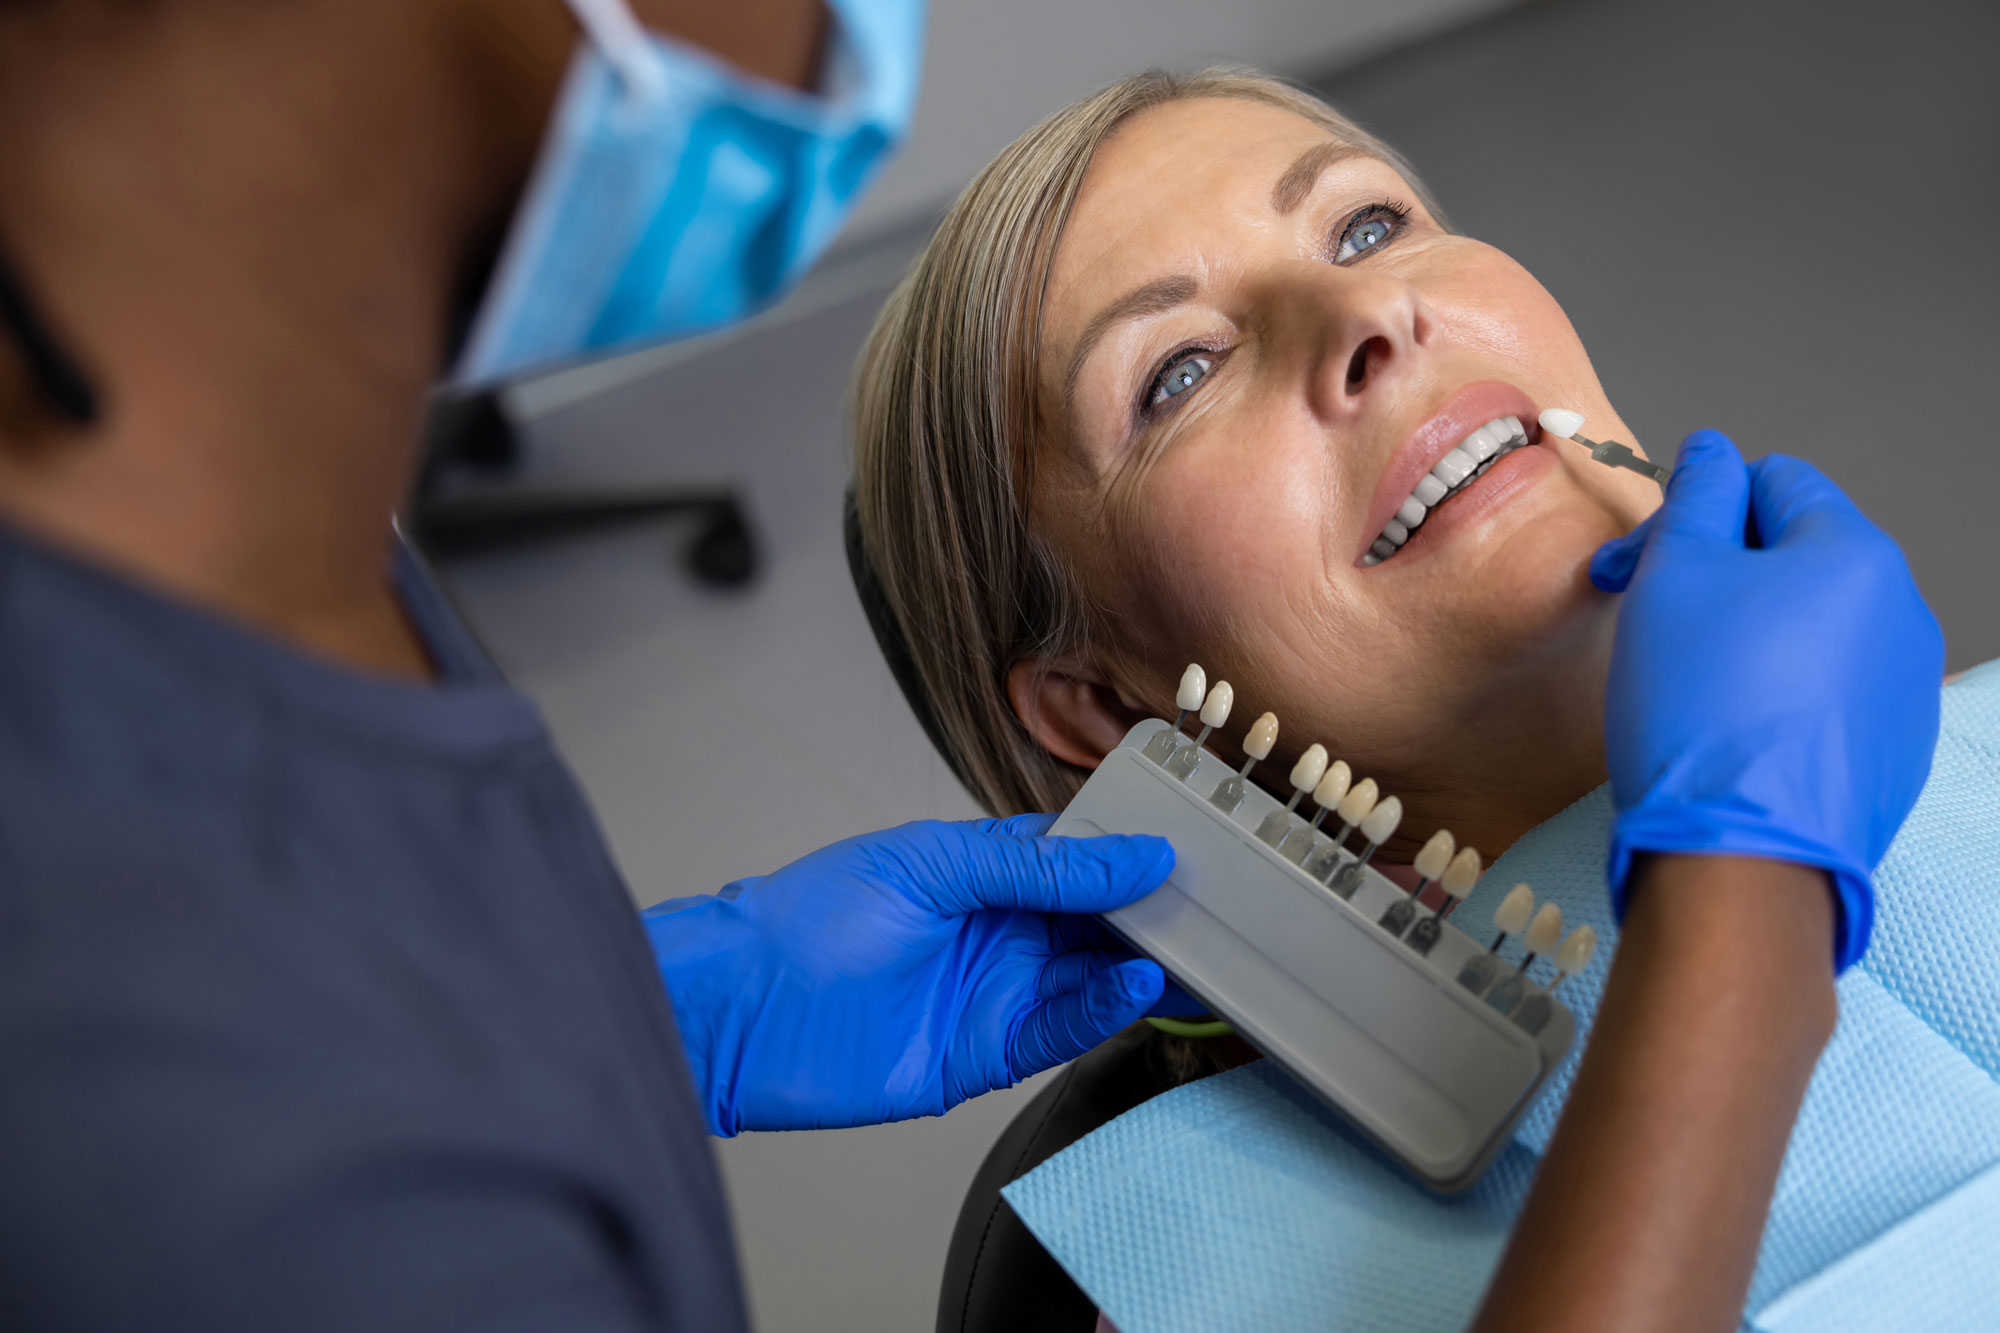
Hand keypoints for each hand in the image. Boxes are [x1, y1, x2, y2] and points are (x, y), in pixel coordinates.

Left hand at [641, 814, 1178, 1133]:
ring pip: (1095, 977)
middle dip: (1159, 914)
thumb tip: (1131, 855)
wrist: (742, 1010)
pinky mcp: (988, 1054)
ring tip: (1199, 948)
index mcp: (985, 871)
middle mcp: (1001, 931)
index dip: (1135, 853)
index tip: (1198, 847)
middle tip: (1225, 906)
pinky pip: (1063, 1030)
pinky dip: (1105, 1010)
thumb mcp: (931, 866)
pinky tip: (1137, 985)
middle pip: (1101, 921)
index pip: (1082, 856)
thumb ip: (1033, 866)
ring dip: (1146, 964)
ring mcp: (998, 993)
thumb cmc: (813, 917)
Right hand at [1588, 430, 1942, 969]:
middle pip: (1795, 556)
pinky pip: (1825, 693)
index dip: (1698, 505)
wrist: (1741, 860)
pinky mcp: (1892, 752)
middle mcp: (1900, 614)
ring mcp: (1904, 689)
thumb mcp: (1673, 578)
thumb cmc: (1701, 714)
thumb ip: (1694, 497)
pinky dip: (1772, 693)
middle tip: (1641, 610)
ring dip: (1741, 632)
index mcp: (1856, 555)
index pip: (1777, 482)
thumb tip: (1711, 452)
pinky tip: (1723, 729)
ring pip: (1809, 627)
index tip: (1644, 552)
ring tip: (1679, 679)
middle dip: (1712, 571)